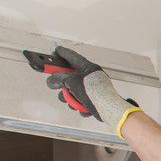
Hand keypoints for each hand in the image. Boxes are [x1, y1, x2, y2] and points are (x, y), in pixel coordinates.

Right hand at [24, 45, 139, 134]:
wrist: (108, 110)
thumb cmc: (95, 92)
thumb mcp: (72, 82)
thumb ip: (59, 79)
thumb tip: (51, 80)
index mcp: (88, 68)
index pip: (72, 57)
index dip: (62, 53)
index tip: (55, 51)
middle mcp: (91, 76)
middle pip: (71, 77)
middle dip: (64, 86)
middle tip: (58, 87)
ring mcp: (93, 88)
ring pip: (75, 92)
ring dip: (71, 99)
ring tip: (74, 102)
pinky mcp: (95, 100)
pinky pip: (82, 102)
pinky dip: (81, 106)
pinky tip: (84, 108)